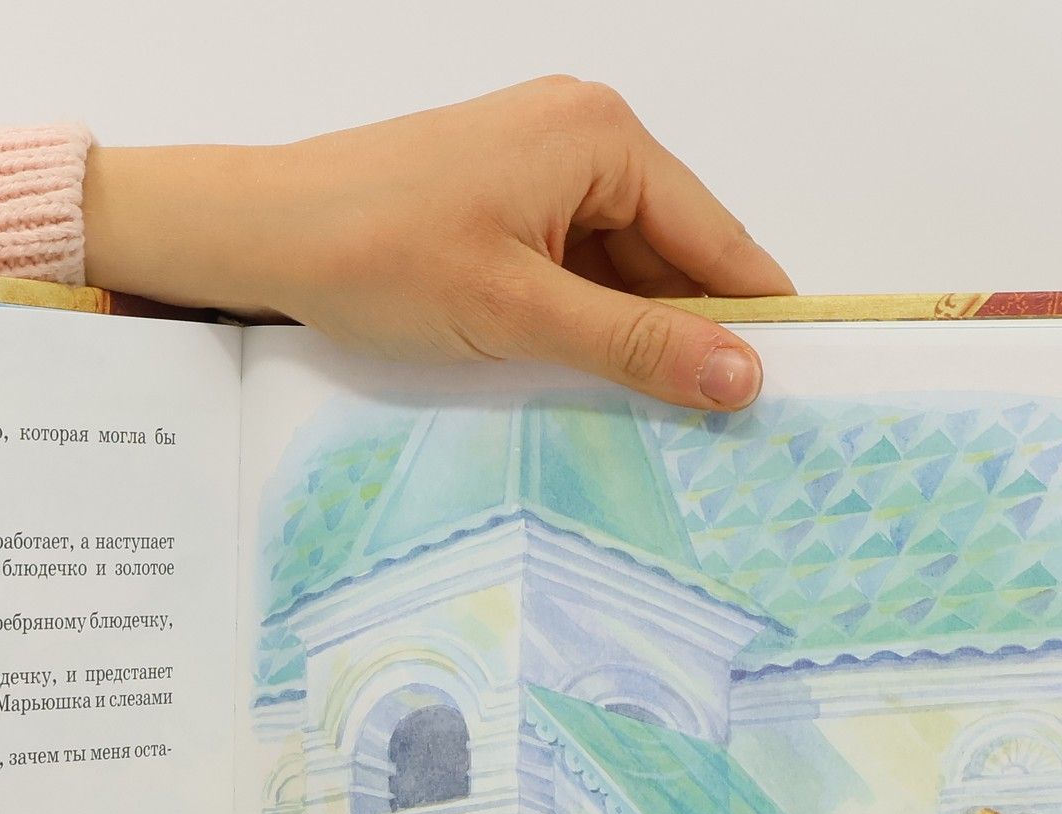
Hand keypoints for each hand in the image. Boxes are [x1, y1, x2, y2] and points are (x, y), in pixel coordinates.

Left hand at [84, 76, 792, 410]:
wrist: (266, 236)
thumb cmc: (378, 255)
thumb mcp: (521, 314)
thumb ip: (636, 347)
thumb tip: (742, 377)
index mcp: (605, 138)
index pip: (716, 239)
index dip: (755, 317)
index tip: (795, 386)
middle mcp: (584, 136)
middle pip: (672, 254)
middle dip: (689, 335)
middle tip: (724, 428)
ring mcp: (541, 166)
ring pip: (621, 268)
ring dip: (632, 336)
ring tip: (657, 418)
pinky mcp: (503, 201)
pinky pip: (573, 266)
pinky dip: (586, 321)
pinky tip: (589, 379)